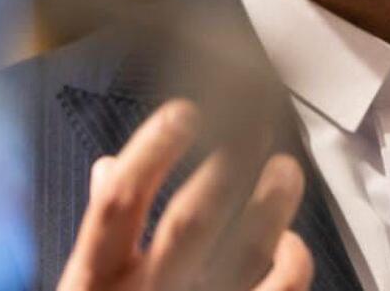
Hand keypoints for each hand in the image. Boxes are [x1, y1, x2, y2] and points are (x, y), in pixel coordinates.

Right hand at [57, 99, 313, 290]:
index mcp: (94, 281)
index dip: (152, 149)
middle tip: (255, 128)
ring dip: (270, 206)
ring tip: (286, 170)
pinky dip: (290, 267)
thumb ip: (99, 234)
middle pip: (189, 220)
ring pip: (240, 254)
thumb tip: (105, 167)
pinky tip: (295, 245)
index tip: (185, 114)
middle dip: (226, 167)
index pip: (120, 202)